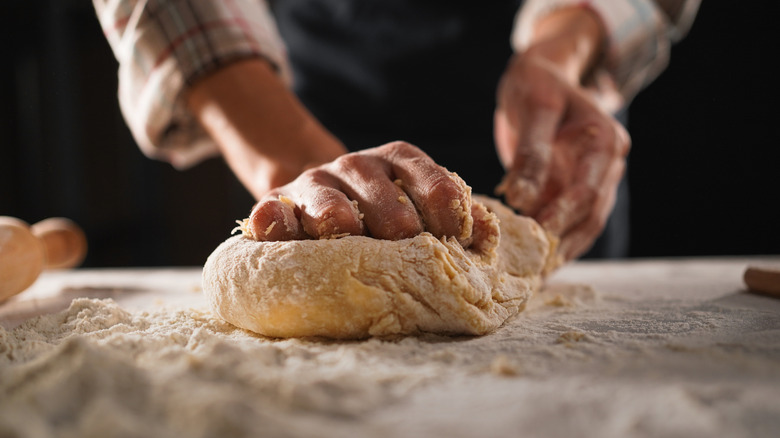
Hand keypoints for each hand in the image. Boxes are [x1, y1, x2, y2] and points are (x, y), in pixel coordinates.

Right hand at [245, 141, 484, 244]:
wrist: (318, 202)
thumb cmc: (379, 215)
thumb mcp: (418, 205)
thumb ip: (452, 217)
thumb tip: (486, 235)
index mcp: (399, 161)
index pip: (431, 179)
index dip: (446, 209)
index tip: (455, 240)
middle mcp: (357, 166)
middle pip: (382, 198)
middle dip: (397, 229)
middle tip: (405, 259)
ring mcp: (315, 183)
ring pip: (329, 205)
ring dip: (341, 226)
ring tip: (350, 246)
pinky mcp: (276, 202)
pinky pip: (273, 212)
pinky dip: (275, 222)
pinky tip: (278, 228)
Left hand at [494, 6, 629, 260]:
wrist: (544, 77)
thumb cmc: (537, 85)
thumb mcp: (534, 108)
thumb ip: (530, 152)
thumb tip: (521, 198)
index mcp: (605, 141)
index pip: (588, 188)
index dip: (564, 214)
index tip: (539, 235)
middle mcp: (608, 165)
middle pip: (591, 214)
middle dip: (563, 243)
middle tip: (532, 270)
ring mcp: (597, 180)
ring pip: (585, 225)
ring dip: (561, 250)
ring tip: (533, 277)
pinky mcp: (578, 190)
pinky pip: (571, 222)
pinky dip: (555, 242)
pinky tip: (535, 264)